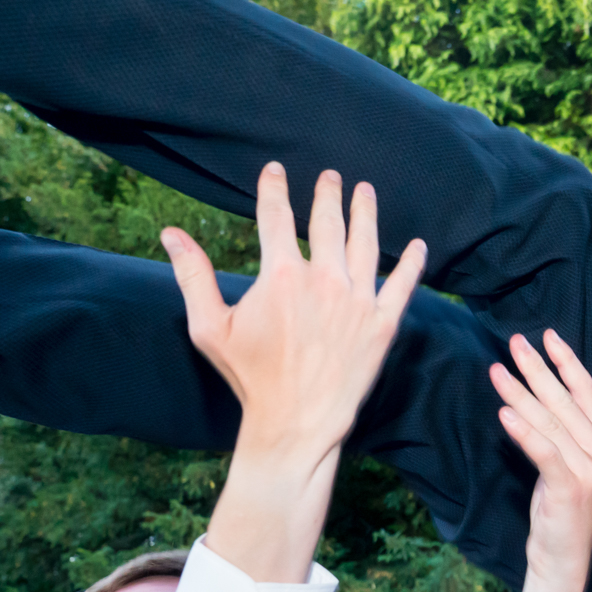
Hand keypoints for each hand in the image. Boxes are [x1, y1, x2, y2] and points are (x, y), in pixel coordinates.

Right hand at [165, 162, 424, 455]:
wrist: (297, 421)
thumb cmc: (251, 377)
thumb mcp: (211, 327)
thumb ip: (193, 276)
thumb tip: (171, 234)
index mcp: (282, 274)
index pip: (276, 217)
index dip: (274, 189)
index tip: (276, 171)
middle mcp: (325, 280)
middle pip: (328, 223)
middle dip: (328, 195)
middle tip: (332, 177)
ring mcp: (359, 301)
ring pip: (366, 245)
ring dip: (366, 214)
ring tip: (366, 192)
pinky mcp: (384, 324)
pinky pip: (404, 286)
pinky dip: (413, 264)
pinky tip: (420, 246)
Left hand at [489, 330, 591, 583]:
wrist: (562, 559)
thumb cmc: (562, 512)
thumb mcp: (574, 466)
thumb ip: (580, 430)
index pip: (586, 394)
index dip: (567, 363)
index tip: (547, 336)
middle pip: (566, 403)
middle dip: (539, 370)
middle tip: (515, 343)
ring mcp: (590, 473)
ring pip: (551, 424)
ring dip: (522, 395)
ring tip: (498, 372)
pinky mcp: (570, 489)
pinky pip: (545, 453)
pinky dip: (525, 432)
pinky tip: (505, 413)